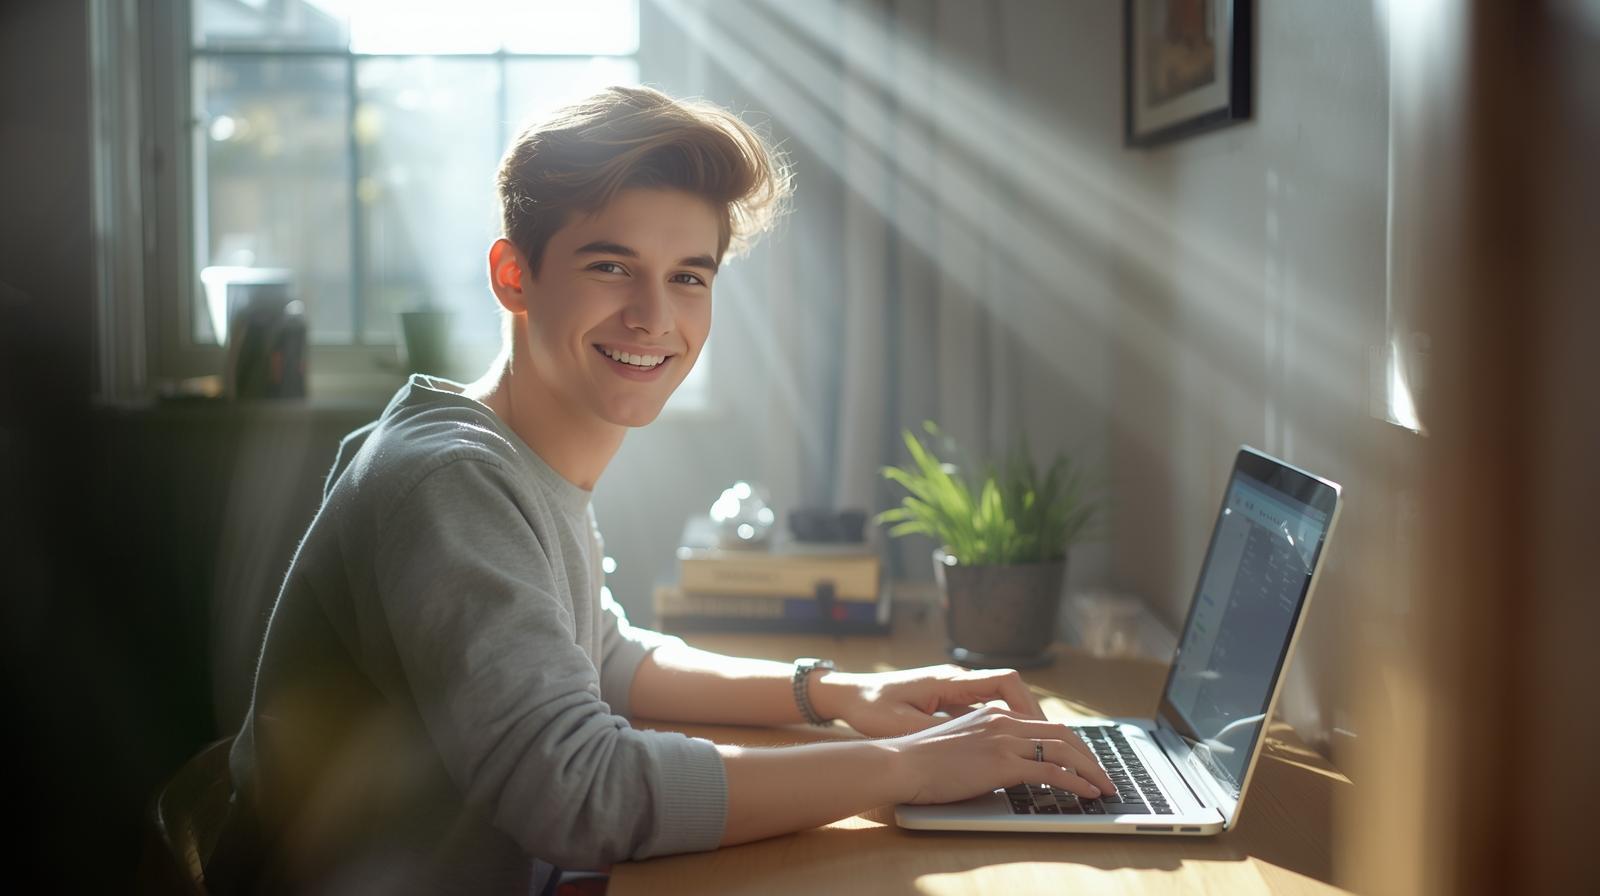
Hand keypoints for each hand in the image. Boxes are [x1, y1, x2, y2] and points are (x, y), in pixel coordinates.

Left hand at [813, 663, 1046, 738]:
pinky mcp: (945, 699)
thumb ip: (939, 733)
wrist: (848, 694)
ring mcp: (951, 688)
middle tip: (1050, 743)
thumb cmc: (871, 707)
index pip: (1005, 681)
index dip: (1028, 705)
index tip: (1041, 729)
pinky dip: (999, 723)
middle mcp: (956, 680)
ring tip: (1035, 747)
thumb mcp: (903, 725)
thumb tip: (973, 747)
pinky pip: (982, 706)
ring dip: (1017, 719)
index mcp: (950, 681)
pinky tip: (1004, 746)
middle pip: (1009, 689)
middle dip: (1032, 714)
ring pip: (997, 698)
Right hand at [885, 704, 1115, 803]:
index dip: (1071, 743)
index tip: (1084, 760)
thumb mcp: (960, 743)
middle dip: (1089, 756)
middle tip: (1103, 775)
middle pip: (1062, 733)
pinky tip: (1087, 793)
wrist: (900, 763)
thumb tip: (1006, 764)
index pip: (1044, 724)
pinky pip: (1052, 770)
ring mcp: (1004, 739)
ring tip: (1104, 787)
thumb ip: (986, 745)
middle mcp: (1003, 720)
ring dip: (1091, 771)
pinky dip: (1076, 782)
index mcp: (993, 713)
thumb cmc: (921, 760)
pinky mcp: (1002, 762)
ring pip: (1063, 750)